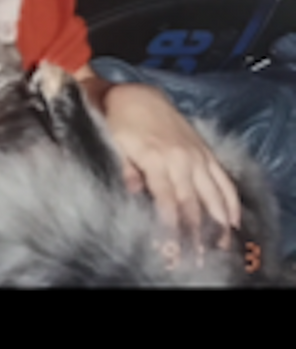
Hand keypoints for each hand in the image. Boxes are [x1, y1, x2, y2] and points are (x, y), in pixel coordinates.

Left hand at [100, 81, 240, 249]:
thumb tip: (134, 192)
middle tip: (197, 255)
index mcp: (155, 158)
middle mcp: (180, 159)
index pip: (167, 198)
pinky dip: (230, 199)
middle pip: (192, 201)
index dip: (172, 224)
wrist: (136, 94)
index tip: (174, 245)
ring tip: (220, 244)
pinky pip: (223, 178)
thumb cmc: (120, 122)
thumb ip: (125, 168)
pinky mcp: (205, 151)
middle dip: (196, 231)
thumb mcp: (114, 143)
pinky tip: (233, 218)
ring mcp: (196, 155)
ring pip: (212, 193)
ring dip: (218, 220)